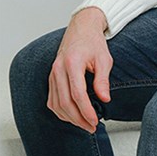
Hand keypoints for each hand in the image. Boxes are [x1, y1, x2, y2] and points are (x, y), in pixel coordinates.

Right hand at [47, 7, 111, 133]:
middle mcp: (58, 69)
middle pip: (65, 102)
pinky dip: (61, 111)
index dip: (86, 111)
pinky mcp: (51, 77)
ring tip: (84, 124)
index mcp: (72, 63)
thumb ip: (103, 79)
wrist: (81, 28)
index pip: (77, 94)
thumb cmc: (93, 42)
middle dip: (78, 119)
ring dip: (69, 118)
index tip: (95, 121)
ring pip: (56, 104)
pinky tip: (72, 116)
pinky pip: (52, 100)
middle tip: (91, 127)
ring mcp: (52, 74)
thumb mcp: (104, 58)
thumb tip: (105, 99)